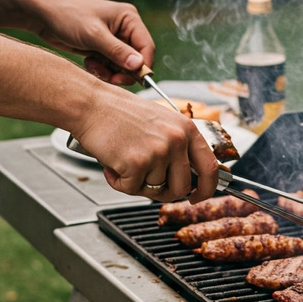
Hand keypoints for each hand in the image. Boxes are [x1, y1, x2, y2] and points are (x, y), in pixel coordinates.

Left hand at [34, 0, 154, 85]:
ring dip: (110, 72)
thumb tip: (138, 65)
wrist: (43, 16)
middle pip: (136, 59)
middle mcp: (125, 28)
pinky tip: (89, 63)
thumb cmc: (68, 16)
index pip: (147, 47)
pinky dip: (102, 70)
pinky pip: (110, 66)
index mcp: (129, 19)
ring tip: (93, 66)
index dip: (142, 66)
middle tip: (111, 79)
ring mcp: (114, 39)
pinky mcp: (103, 48)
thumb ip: (117, 51)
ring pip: (123, 66)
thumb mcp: (94, 35)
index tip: (132, 79)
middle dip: (123, 71)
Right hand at [73, 87, 219, 203]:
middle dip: (165, 192)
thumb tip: (187, 177)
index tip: (197, 196)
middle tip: (147, 182)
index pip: (210, 167)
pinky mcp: (137, 163)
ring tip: (124, 161)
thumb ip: (178, 146)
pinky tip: (112, 164)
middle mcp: (176, 140)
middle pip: (182, 187)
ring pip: (155, 189)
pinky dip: (118, 182)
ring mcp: (158, 152)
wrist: (92, 104)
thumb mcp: (162, 122)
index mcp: (186, 129)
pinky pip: (131, 189)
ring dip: (136, 183)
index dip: (207, 188)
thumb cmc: (120, 113)